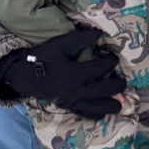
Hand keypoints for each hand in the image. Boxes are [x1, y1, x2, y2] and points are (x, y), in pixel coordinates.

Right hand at [0, 26, 123, 117]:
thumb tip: (99, 33)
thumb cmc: (43, 58)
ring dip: (114, 103)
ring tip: (119, 99)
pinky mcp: (71, 108)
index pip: (101, 68)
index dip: (110, 62)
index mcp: (74, 74)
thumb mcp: (60, 44)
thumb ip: (80, 39)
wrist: (26, 76)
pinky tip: (104, 107)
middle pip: (107, 90)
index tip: (113, 58)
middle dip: (118, 84)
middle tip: (122, 79)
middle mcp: (76, 91)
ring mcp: (74, 102)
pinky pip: (90, 115)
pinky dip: (100, 112)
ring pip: (101, 107)